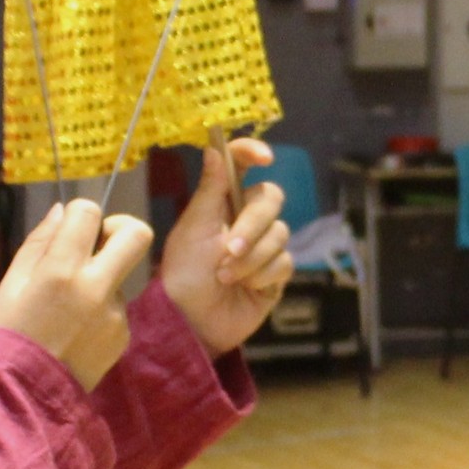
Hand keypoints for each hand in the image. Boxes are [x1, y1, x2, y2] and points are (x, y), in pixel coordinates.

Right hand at [0, 197, 152, 389]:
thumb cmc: (12, 330)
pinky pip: (117, 306)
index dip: (81, 213)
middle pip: (137, 233)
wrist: (27, 391)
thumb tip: (62, 210)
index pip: (90, 212)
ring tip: (69, 309)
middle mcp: (96, 287)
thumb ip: (40, 242)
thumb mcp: (13, 282)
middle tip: (100, 243)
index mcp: (62, 269)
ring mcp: (115, 312)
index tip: (73, 229)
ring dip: (101, 279)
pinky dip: (101, 310)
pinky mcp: (124, 333)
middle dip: (120, 227)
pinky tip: (77, 330)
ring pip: (120, 274)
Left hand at [158, 134, 292, 356]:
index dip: (253, 153)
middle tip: (228, 249)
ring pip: (279, 233)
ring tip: (226, 276)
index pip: (242, 165)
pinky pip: (284, 261)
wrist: (191, 321)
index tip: (264, 158)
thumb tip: (214, 147)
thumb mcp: (193, 228)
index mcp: (222, 201)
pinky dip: (262, 275)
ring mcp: (263, 246)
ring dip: (251, 257)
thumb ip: (209, 188)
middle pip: (270, 199)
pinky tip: (245, 287)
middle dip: (251, 225)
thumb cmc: (183, 273)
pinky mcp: (275, 274)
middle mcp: (245, 218)